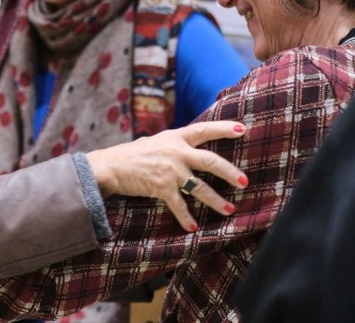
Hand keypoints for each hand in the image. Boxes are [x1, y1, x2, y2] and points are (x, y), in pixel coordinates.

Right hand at [86, 121, 248, 231]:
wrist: (111, 166)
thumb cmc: (132, 155)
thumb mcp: (155, 142)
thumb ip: (174, 145)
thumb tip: (190, 148)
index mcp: (175, 137)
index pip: (203, 129)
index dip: (223, 128)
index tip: (242, 129)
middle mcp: (175, 152)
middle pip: (210, 161)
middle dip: (229, 172)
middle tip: (243, 182)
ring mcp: (170, 170)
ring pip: (200, 187)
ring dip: (216, 200)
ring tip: (229, 209)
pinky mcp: (161, 187)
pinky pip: (179, 205)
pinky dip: (186, 217)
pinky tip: (193, 226)